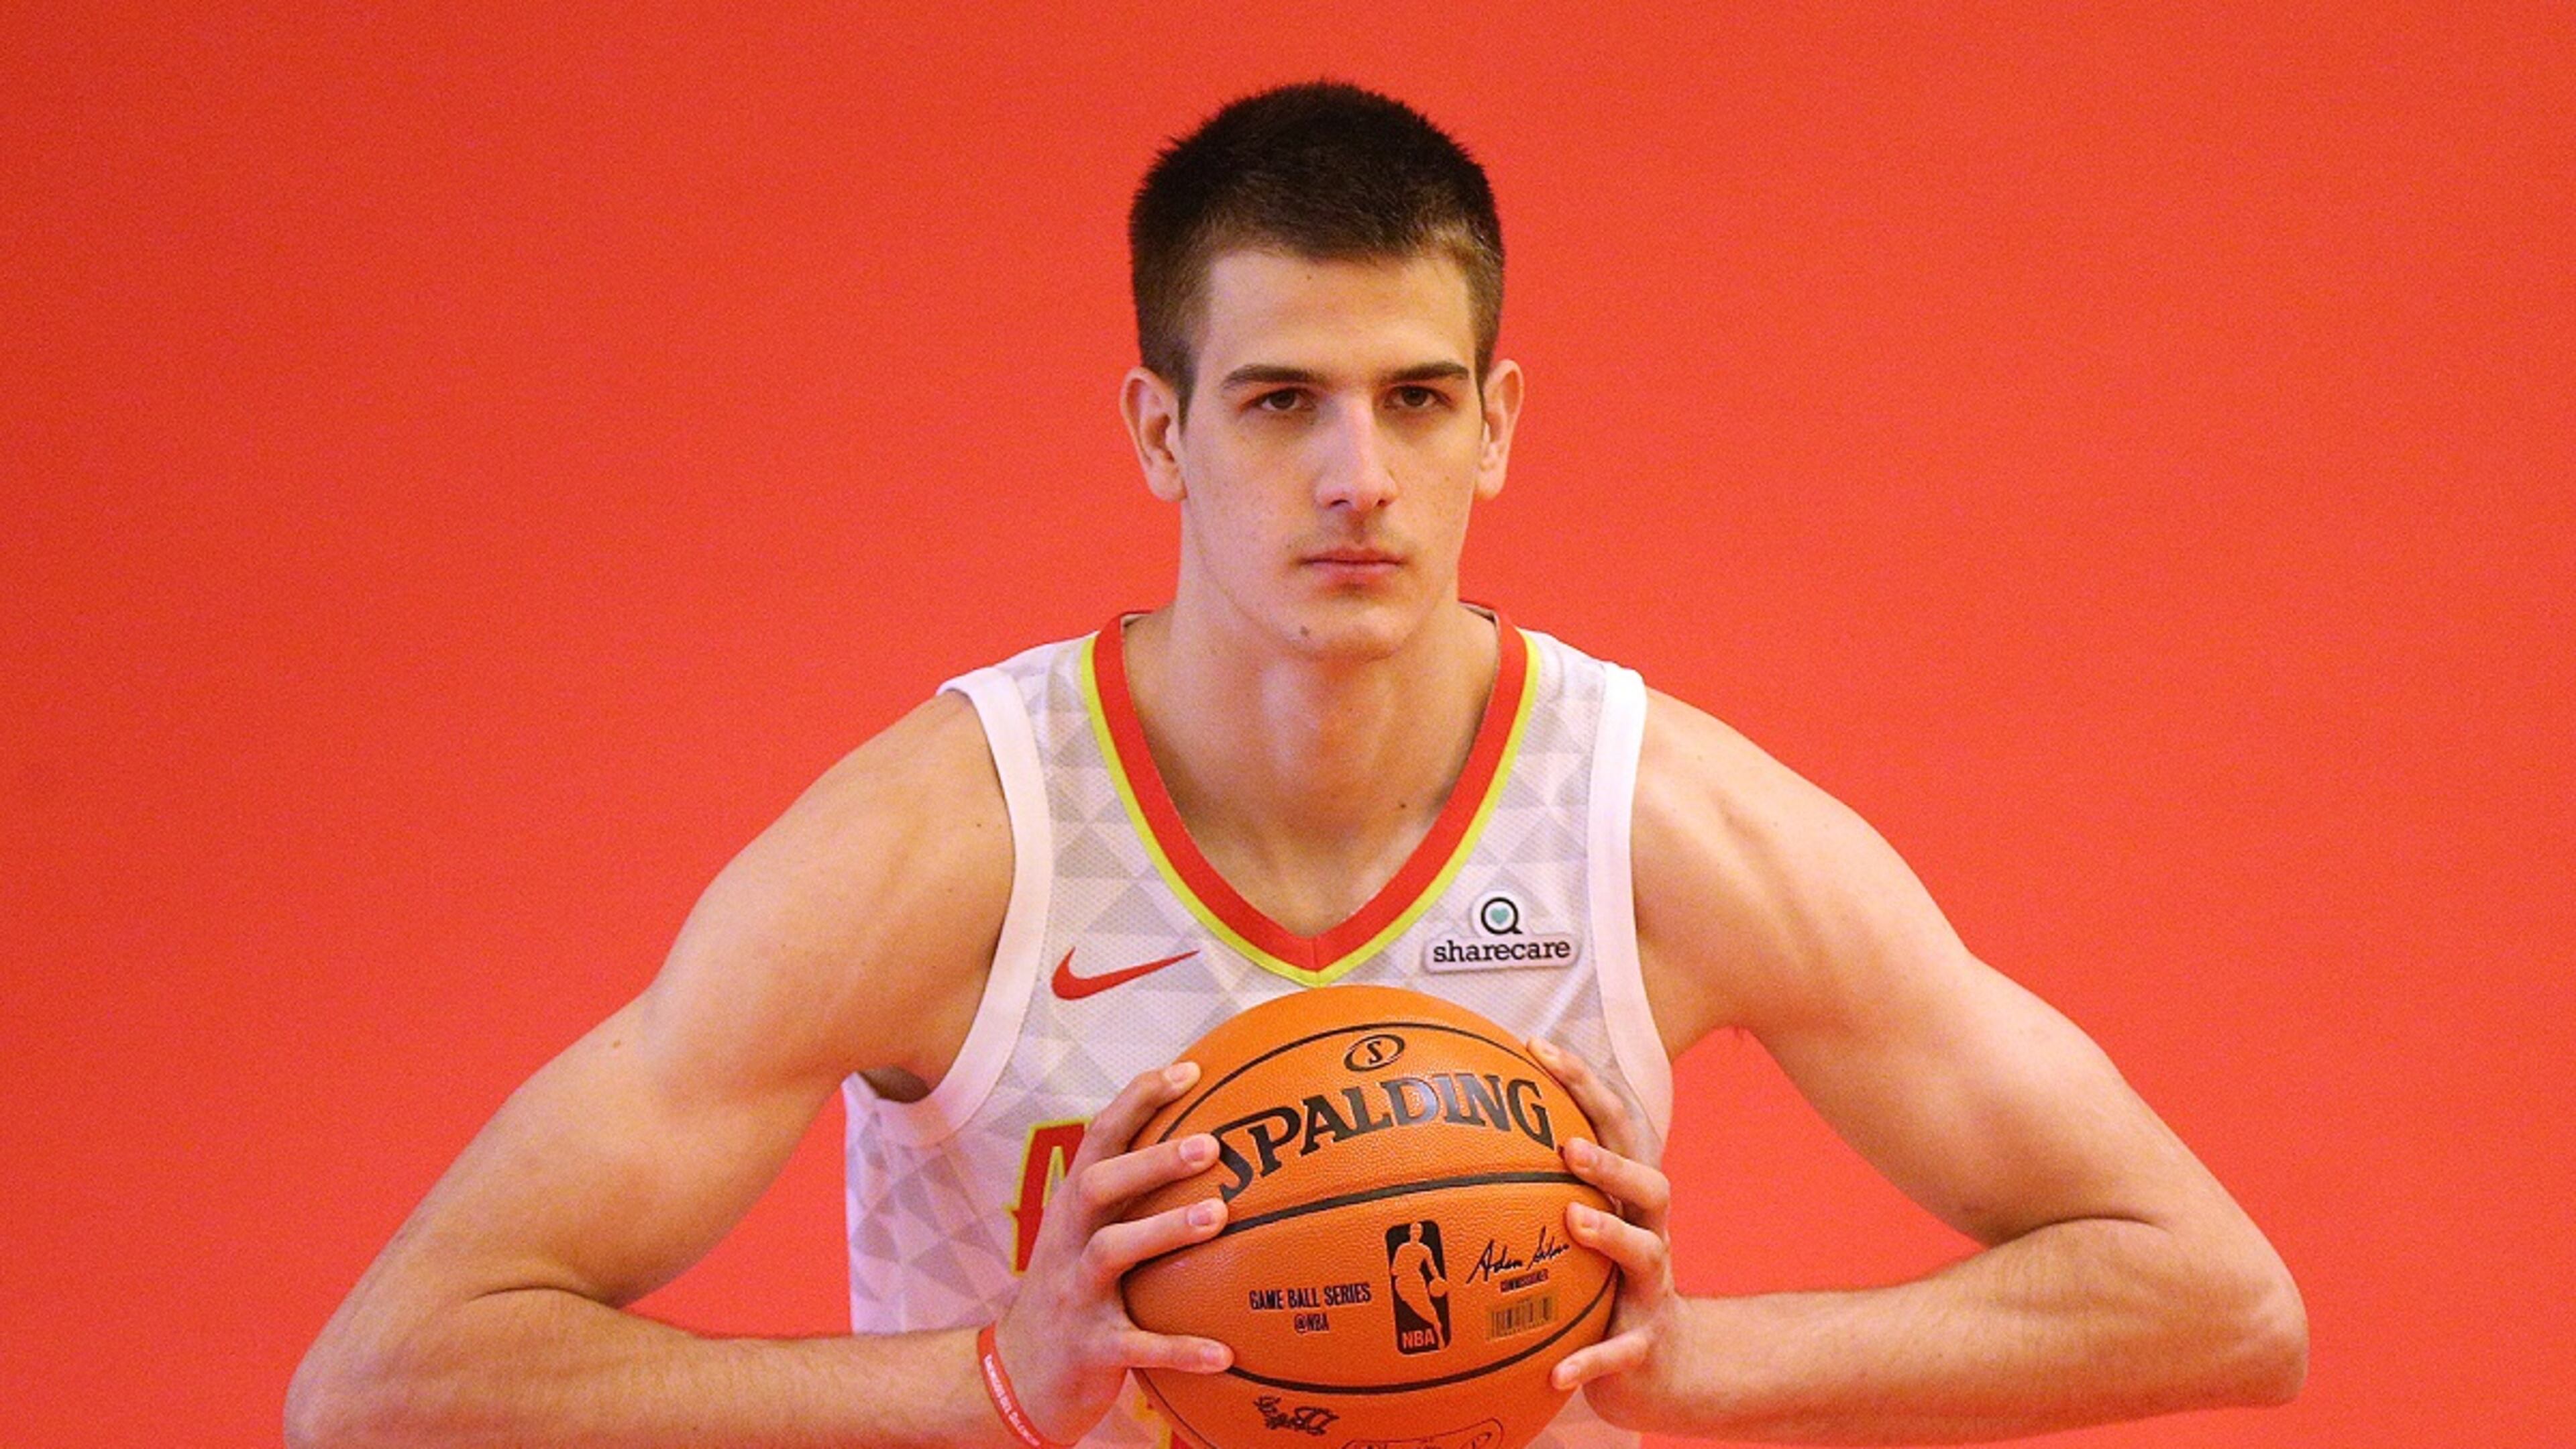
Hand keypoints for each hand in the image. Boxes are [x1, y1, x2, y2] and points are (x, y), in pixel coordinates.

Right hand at [990, 1061, 1233, 1443]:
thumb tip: (1216, 1144)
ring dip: (1164, 1230)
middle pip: (1098, 1185)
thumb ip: (1136, 1196)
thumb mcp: (1091, 1236)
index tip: (1189, 1071)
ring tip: (1218, 1217)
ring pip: (1111, 1251)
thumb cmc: (1075, 1291)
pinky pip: (1137, 1346)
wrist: (1018, 1376)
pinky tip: (1224, 1352)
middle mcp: (1067, 1241)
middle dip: (1151, 1161)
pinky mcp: (1088, 1349)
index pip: (1101, 1137)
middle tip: (1212, 1144)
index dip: (1139, 1100)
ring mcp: (1074, 1295)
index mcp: (1074, 1207)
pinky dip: (1179, 1348)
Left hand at [1531, 1037, 1680, 1429]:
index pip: (1616, 1126)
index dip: (1583, 1082)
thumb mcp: (1576, 1229)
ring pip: (1647, 1253)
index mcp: (1627, 1199)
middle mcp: (1648, 1234)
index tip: (1535, 1045)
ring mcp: (1652, 1290)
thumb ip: (1529, 1185)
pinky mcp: (1644, 1345)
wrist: (1663, 1366)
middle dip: (1611, 1156)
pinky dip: (1592, 1361)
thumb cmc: (1601, 1283)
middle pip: (1650, 1180)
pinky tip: (1558, 1374)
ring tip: (1573, 1219)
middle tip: (1567, 1143)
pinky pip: (1621, 1351)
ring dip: (1612, 1233)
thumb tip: (1439, 1136)